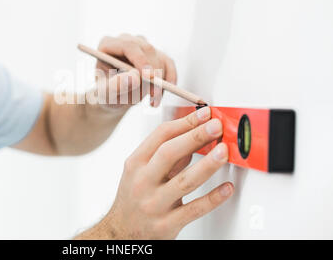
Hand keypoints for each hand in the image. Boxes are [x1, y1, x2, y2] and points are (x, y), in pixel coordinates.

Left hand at [94, 34, 176, 110]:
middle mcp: (126, 40)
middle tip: (153, 96)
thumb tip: (134, 77)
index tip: (150, 78)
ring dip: (159, 82)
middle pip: (147, 51)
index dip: (141, 60)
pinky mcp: (155, 54)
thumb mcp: (106, 95)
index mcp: (108, 44)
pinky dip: (169, 80)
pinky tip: (162, 95)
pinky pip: (168, 64)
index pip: (129, 46)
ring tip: (150, 101)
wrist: (114, 98)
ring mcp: (141, 46)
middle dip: (152, 76)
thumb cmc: (106, 95)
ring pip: (159, 59)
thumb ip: (115, 86)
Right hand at [100, 107, 232, 238]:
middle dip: (195, 137)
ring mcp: (154, 204)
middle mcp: (143, 182)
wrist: (120, 232)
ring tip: (224, 151)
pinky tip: (226, 188)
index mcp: (136, 164)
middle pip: (169, 153)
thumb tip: (193, 136)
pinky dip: (213, 198)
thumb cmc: (132, 198)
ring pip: (185, 181)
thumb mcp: (139, 172)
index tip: (203, 114)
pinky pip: (194, 210)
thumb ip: (164, 156)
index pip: (160, 136)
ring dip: (208, 164)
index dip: (184, 123)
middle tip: (215, 126)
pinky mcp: (167, 225)